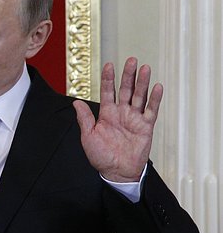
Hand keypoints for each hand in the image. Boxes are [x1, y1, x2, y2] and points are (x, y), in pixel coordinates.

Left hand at [73, 57, 162, 182]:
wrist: (117, 172)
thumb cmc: (101, 156)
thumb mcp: (88, 136)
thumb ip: (84, 119)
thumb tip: (76, 102)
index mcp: (106, 113)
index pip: (108, 91)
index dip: (108, 78)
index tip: (109, 65)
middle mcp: (121, 113)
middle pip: (125, 89)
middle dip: (128, 75)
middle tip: (131, 60)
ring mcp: (134, 118)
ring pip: (139, 96)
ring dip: (142, 83)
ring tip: (145, 68)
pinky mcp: (145, 126)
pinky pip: (151, 110)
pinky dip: (154, 99)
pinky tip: (157, 87)